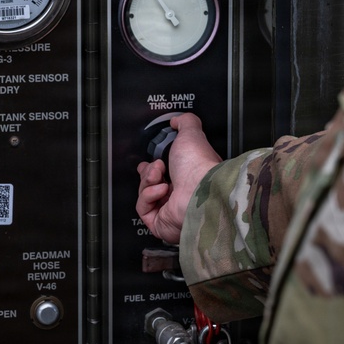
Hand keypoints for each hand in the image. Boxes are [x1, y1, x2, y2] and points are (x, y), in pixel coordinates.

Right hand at [136, 113, 220, 243]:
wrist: (200, 189)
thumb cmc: (198, 164)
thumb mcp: (191, 133)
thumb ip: (184, 122)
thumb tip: (176, 119)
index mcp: (186, 176)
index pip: (163, 174)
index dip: (151, 167)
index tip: (147, 161)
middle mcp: (179, 194)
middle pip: (150, 184)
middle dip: (146, 174)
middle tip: (153, 168)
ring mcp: (169, 210)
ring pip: (143, 194)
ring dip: (148, 180)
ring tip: (160, 174)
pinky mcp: (160, 223)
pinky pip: (143, 208)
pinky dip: (149, 195)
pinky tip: (162, 190)